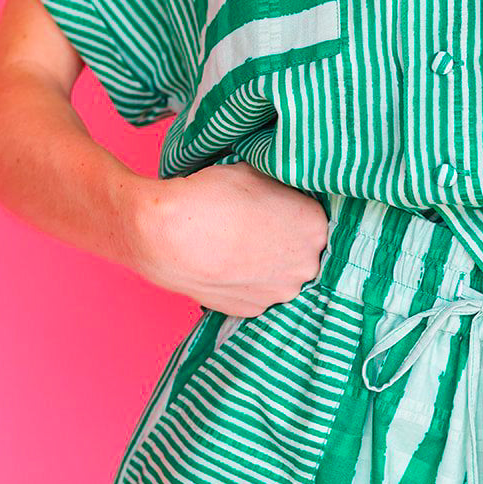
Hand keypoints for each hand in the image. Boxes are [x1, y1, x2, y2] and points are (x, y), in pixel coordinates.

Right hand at [126, 164, 328, 316]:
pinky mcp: (252, 310)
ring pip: (279, 275)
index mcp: (314, 227)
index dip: (289, 209)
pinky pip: (255, 293)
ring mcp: (279, 292)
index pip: (311, 216)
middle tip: (252, 227)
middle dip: (282, 240)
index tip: (270, 207)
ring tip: (235, 247)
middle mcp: (305, 265)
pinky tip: (225, 265)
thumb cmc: (211, 197)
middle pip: (301, 250)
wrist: (168, 235)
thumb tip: (279, 191)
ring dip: (264, 264)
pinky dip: (244, 281)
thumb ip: (278, 187)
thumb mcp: (254, 173)